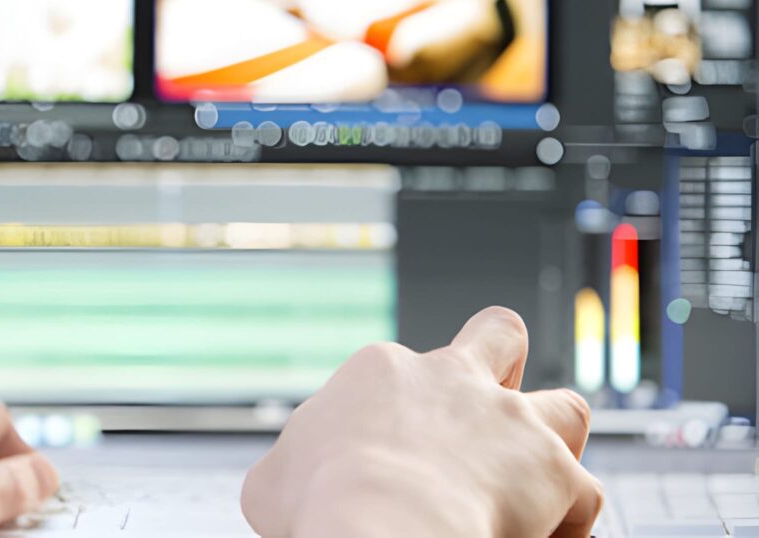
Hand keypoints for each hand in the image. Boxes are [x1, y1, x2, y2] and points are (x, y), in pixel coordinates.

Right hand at [241, 306, 602, 537]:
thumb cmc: (319, 503)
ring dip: (553, 443)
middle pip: (498, 336)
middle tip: (491, 408)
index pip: (404, 371)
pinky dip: (569, 524)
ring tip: (535, 480)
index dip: (402, 418)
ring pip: (563, 407)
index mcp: (383, 371)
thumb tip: (289, 486)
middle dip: (503, 361)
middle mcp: (454, 379)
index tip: (387, 464)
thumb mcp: (272, 481)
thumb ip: (290, 470)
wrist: (381, 524)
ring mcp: (509, 421)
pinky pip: (584, 496)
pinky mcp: (554, 472)